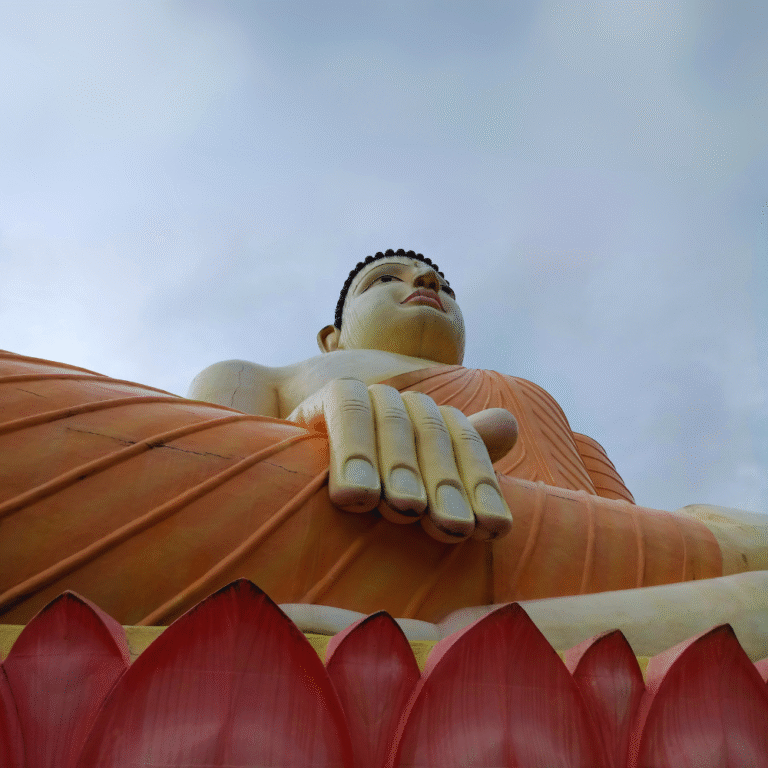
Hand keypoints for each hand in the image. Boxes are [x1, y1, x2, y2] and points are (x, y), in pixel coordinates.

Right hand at [288, 379, 517, 542]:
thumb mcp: (407, 487)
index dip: (481, 483)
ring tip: (405, 510)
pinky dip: (352, 454)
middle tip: (450, 527)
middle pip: (434, 434)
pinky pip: (347, 413)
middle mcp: (405, 403)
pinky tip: (353, 496)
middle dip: (445, 483)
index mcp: (430, 423)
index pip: (464, 444)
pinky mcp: (330, 395)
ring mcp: (370, 396)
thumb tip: (509, 425)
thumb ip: (455, 460)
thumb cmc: (359, 485)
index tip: (492, 529)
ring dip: (401, 468)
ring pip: (394, 423)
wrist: (287, 458)